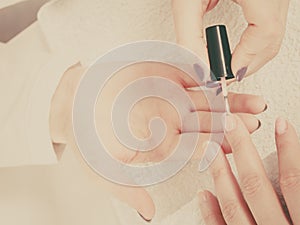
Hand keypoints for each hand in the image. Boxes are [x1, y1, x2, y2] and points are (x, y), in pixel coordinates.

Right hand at [50, 63, 265, 220]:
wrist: (74, 101)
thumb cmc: (87, 135)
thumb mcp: (102, 167)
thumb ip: (127, 188)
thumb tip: (149, 213)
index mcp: (161, 142)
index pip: (192, 147)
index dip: (212, 147)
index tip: (230, 148)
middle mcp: (170, 119)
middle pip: (206, 123)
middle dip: (230, 124)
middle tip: (253, 124)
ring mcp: (170, 95)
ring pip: (205, 99)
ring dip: (229, 101)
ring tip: (254, 104)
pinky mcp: (165, 73)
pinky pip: (189, 73)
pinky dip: (206, 75)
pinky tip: (225, 78)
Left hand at [172, 0, 288, 78]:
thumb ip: (189, 34)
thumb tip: (197, 66)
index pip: (265, 34)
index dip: (244, 61)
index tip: (223, 74)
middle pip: (271, 41)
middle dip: (245, 64)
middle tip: (221, 72)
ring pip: (272, 36)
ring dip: (247, 54)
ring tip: (223, 60)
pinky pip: (267, 26)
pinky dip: (250, 42)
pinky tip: (231, 45)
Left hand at [199, 115, 299, 224]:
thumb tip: (295, 164)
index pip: (293, 181)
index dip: (288, 149)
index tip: (281, 125)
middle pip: (255, 186)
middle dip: (242, 149)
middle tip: (231, 123)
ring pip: (232, 206)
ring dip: (220, 175)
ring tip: (211, 150)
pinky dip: (211, 212)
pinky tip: (204, 193)